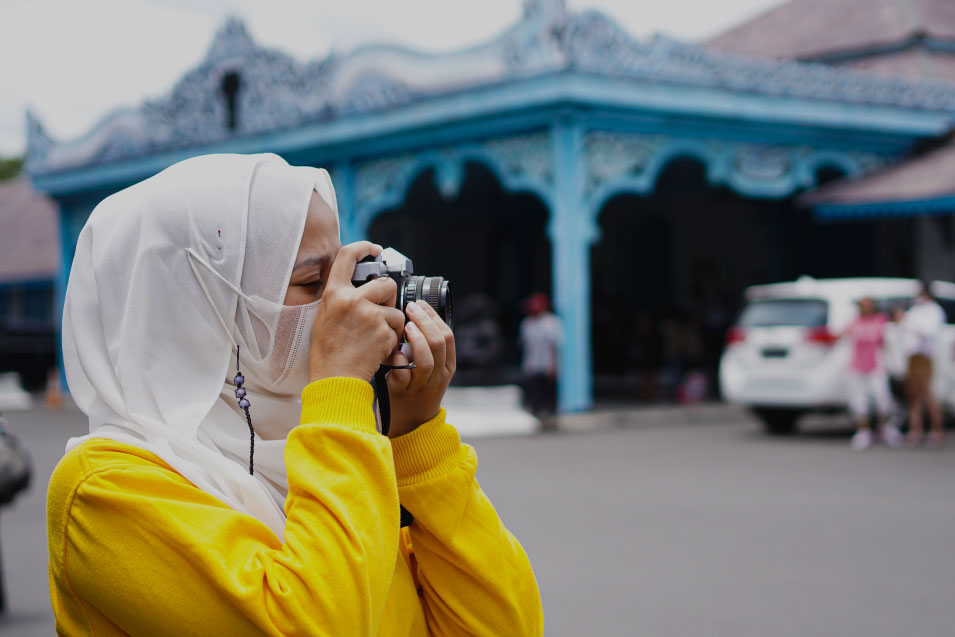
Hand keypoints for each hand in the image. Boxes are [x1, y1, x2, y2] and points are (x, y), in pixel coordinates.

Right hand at [309, 242, 405, 382]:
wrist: (335, 379)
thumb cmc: (328, 353)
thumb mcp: (326, 318)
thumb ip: (342, 299)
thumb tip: (361, 288)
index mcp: (333, 294)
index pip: (347, 256)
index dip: (363, 248)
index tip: (374, 249)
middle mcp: (351, 300)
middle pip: (385, 284)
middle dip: (389, 298)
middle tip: (381, 314)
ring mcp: (369, 314)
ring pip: (395, 310)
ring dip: (391, 325)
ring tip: (374, 340)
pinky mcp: (383, 330)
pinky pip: (397, 330)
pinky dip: (392, 341)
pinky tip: (377, 350)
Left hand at [384, 300, 455, 437]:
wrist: (411, 423)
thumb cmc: (416, 388)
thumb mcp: (430, 368)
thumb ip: (426, 347)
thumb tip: (414, 315)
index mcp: (447, 366)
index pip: (448, 336)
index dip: (434, 317)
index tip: (420, 304)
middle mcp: (438, 376)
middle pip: (439, 344)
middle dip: (424, 321)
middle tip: (411, 308)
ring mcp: (422, 386)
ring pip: (426, 360)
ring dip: (416, 339)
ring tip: (406, 326)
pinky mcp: (404, 393)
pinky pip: (403, 375)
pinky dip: (397, 361)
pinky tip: (392, 352)